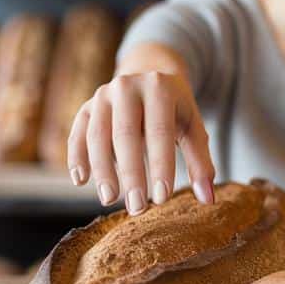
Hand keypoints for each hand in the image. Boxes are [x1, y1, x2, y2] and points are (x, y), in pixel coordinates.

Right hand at [67, 71, 214, 214]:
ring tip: (110, 199)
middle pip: (125, 134)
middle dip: (130, 174)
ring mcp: (103, 95)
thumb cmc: (175, 110)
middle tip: (136, 208)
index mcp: (159, 88)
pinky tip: (81, 181)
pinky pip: (78, 133)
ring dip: (102, 170)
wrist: (149, 75)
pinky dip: (76, 157)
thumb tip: (208, 200)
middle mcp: (127, 86)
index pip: (159, 132)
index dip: (160, 165)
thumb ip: (201, 162)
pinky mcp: (86, 107)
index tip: (162, 198)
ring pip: (98, 135)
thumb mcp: (193, 128)